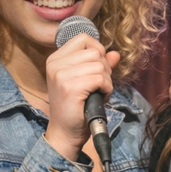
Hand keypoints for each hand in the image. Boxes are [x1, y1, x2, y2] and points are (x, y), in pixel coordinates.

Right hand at [44, 33, 119, 161]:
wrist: (65, 133)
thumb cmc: (76, 108)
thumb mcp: (88, 81)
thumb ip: (100, 65)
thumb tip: (115, 54)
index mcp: (55, 59)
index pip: (83, 38)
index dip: (97, 51)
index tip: (97, 69)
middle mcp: (55, 64)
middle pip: (95, 51)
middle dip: (105, 68)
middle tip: (99, 85)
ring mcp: (61, 75)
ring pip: (100, 65)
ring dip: (107, 80)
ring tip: (98, 92)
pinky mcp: (70, 87)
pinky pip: (101, 78)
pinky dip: (107, 88)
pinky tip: (100, 97)